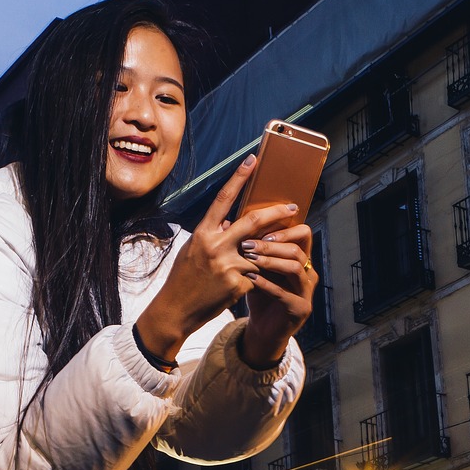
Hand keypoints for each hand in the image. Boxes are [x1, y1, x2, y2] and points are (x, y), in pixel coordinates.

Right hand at [136, 154, 299, 359]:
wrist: (176, 310)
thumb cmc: (183, 278)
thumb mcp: (193, 250)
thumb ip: (213, 234)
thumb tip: (230, 222)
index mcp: (204, 233)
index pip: (224, 199)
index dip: (239, 178)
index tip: (253, 160)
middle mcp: (216, 246)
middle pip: (254, 222)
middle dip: (277, 213)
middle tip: (293, 208)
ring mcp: (228, 266)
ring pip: (261, 252)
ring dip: (274, 251)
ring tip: (286, 249)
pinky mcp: (238, 285)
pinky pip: (257, 277)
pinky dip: (259, 278)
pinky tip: (256, 283)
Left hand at [235, 220, 314, 368]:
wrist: (262, 328)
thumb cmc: (259, 294)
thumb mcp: (256, 268)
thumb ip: (250, 248)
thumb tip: (228, 221)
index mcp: (301, 259)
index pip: (303, 233)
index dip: (284, 227)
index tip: (259, 227)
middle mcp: (308, 273)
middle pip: (297, 249)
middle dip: (272, 244)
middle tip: (248, 244)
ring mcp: (307, 292)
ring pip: (295, 267)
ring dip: (271, 261)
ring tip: (249, 259)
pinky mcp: (301, 309)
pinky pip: (285, 292)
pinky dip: (266, 284)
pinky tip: (251, 279)